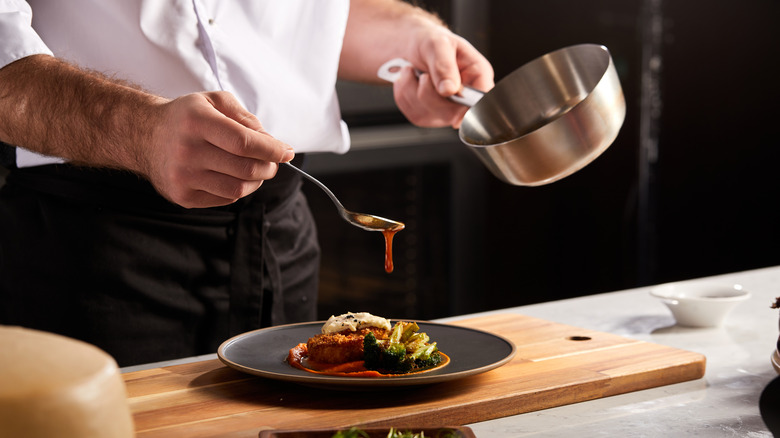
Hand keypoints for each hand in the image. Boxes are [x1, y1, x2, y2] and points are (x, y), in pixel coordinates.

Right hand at [146, 91, 294, 207]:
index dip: (272, 150)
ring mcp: (183, 176)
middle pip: (246, 169)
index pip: (245, 142)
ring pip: (238, 189)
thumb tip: (271, 142)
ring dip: (257, 181)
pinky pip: (225, 198)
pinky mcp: (182, 196)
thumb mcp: (214, 101)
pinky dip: (238, 189)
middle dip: (269, 166)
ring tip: (255, 169)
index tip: (287, 152)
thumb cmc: (187, 117)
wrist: (144, 135)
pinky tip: (233, 176)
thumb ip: (245, 116)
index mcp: (196, 121)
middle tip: (272, 161)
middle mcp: (187, 150)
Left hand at [391, 29, 493, 128]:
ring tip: (413, 73)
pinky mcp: (429, 115)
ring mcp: (447, 108)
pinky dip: (404, 96)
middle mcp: (466, 96)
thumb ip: (444, 65)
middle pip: (452, 113)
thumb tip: (450, 90)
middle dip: (429, 94)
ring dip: (412, 92)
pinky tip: (409, 81)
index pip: (483, 99)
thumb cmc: (430, 41)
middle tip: (423, 75)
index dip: (473, 109)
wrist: (410, 46)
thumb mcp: (437, 44)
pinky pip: (414, 115)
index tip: (455, 110)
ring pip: (430, 116)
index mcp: (477, 75)